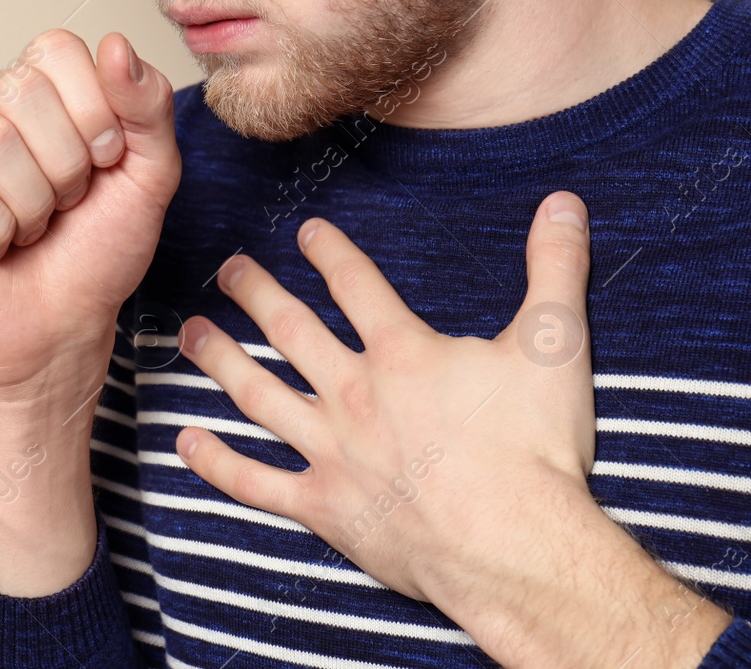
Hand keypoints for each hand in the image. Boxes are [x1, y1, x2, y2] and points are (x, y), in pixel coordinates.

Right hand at [0, 29, 181, 396]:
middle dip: (65, 165)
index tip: (102, 163)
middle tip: (62, 204)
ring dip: (31, 206)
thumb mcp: (148, 174)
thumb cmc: (95, 254)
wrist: (59, 332)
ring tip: (28, 229)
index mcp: (32, 91)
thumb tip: (116, 45)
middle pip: (21, 91)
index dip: (93, 110)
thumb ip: (147, 105)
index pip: (55, 48)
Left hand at [175, 191, 730, 666]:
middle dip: (255, 293)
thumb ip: (555, 270)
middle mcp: (353, 393)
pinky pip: (256, 482)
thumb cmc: (537, 450)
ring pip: (259, 394)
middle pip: (290, 329)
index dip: (330, 251)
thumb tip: (564, 203)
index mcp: (401, 353)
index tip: (306, 231)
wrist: (517, 548)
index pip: (355, 284)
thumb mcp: (555, 347)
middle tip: (229, 270)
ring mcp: (331, 451)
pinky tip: (185, 442)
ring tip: (190, 334)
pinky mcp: (324, 506)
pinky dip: (216, 463)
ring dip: (219, 360)